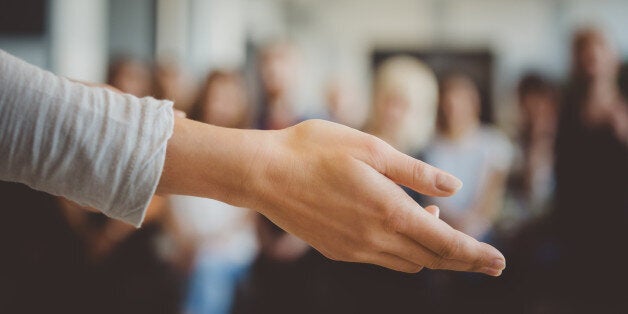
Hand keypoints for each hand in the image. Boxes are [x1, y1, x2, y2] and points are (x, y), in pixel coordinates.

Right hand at [244, 120, 504, 274]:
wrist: (262, 173)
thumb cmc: (314, 150)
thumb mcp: (371, 148)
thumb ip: (415, 172)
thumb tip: (453, 187)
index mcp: (388, 209)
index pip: (446, 243)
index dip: (476, 254)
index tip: (499, 262)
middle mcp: (374, 237)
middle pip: (431, 258)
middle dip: (462, 260)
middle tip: (486, 259)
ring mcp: (354, 248)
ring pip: (407, 261)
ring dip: (429, 251)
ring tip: (435, 226)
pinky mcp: (337, 250)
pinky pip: (381, 258)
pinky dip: (401, 249)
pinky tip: (396, 226)